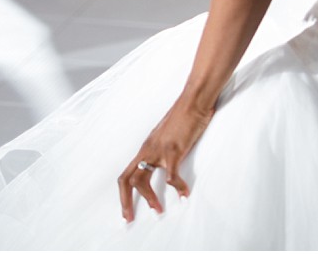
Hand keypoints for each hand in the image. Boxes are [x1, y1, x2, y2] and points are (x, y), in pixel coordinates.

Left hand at [118, 99, 211, 221]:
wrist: (194, 99)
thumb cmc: (185, 114)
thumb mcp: (169, 135)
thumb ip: (165, 149)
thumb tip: (167, 162)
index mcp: (147, 147)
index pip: (127, 173)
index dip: (123, 194)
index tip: (127, 210)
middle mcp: (148, 150)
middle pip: (127, 180)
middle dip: (126, 202)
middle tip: (130, 218)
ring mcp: (159, 150)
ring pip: (142, 181)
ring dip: (149, 199)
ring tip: (159, 210)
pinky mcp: (174, 150)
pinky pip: (171, 176)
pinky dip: (177, 188)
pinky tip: (184, 194)